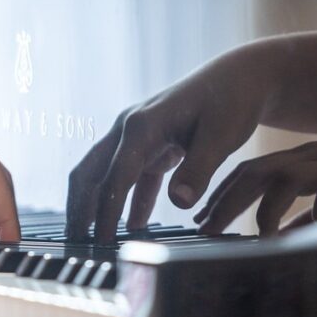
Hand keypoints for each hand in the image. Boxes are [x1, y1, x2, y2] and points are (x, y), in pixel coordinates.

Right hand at [67, 44, 272, 243]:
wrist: (241, 77)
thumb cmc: (232, 99)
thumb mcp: (221, 135)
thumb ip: (199, 169)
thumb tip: (179, 203)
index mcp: (141, 126)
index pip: (115, 176)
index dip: (106, 210)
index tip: (101, 239)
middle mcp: (129, 130)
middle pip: (90, 172)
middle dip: (80, 206)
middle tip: (75, 239)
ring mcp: (135, 137)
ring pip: (104, 175)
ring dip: (97, 204)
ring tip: (93, 237)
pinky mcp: (149, 145)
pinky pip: (131, 177)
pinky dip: (128, 201)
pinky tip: (134, 225)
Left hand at [194, 140, 316, 235]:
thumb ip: (303, 214)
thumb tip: (274, 239)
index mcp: (301, 159)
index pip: (249, 170)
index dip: (221, 194)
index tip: (200, 220)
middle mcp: (314, 157)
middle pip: (256, 171)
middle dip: (225, 201)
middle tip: (206, 231)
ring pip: (286, 177)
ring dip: (262, 210)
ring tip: (253, 238)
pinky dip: (309, 216)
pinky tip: (299, 238)